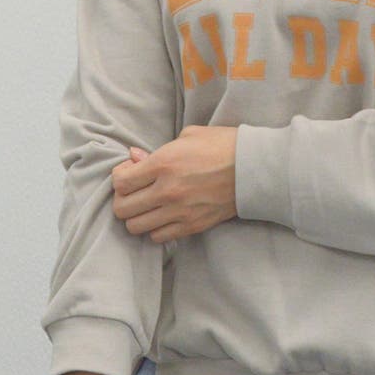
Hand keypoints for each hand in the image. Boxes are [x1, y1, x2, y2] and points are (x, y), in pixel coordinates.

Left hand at [111, 124, 237, 242]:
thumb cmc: (223, 146)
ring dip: (138, 217)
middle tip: (135, 193)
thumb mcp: (188, 136)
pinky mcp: (192, 226)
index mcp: (163, 163)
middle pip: (122, 209)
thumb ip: (156, 150)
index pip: (120, 182)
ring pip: (136, 227)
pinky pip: (158, 237)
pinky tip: (164, 216)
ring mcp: (179, 212)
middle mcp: (167, 191)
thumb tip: (134, 158)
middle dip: (123, 200)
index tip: (129, 174)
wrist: (255, 168)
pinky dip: (156, 229)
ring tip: (148, 207)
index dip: (119, 178)